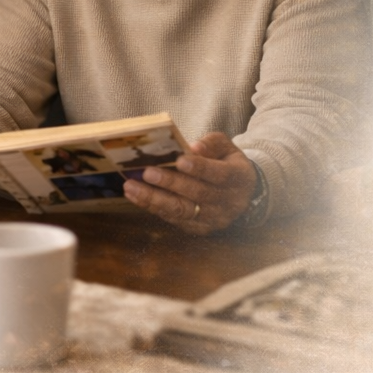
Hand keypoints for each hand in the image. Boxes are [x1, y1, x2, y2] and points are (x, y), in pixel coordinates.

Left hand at [123, 132, 256, 234]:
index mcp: (239, 178)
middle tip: (147, 173)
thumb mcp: (226, 148)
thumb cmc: (227, 164)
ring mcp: (214, 219)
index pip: (219, 174)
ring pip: (183, 211)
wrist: (241, 193)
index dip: (200, 168)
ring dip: (154, 199)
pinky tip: (137, 197)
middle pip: (198, 194)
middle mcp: (229, 203)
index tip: (179, 160)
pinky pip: (175, 219)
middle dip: (171, 183)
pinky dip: (154, 207)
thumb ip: (211, 144)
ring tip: (131, 187)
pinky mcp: (200, 229)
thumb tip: (193, 147)